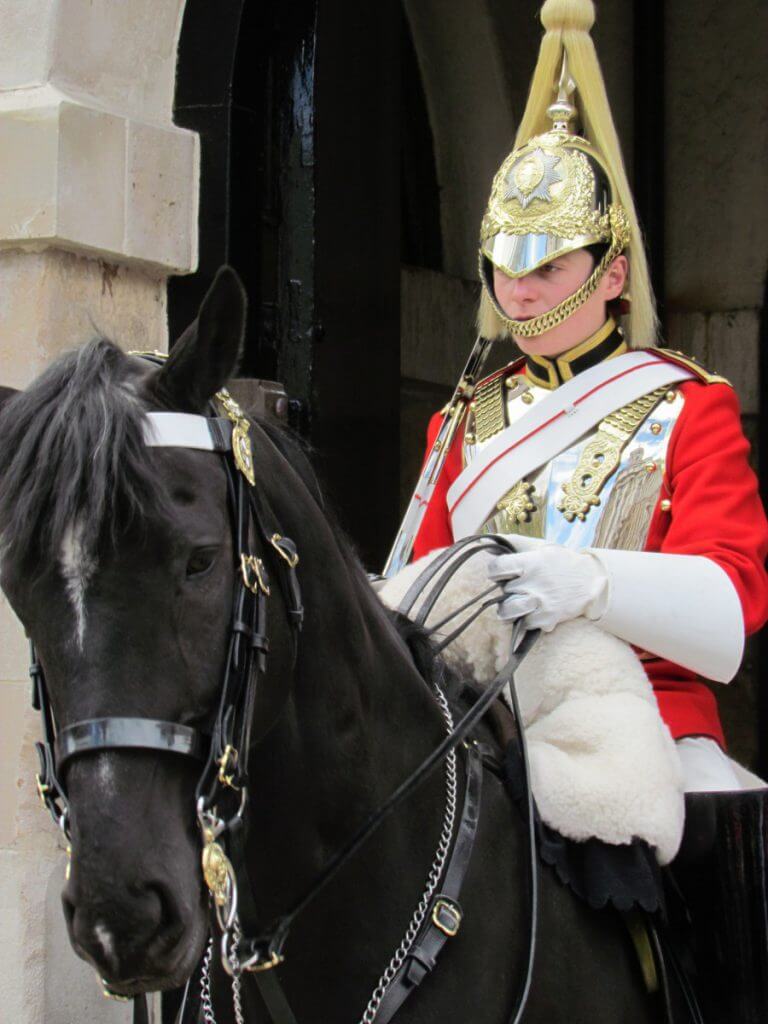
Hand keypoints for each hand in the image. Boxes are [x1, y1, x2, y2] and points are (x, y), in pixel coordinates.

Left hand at [488, 544, 608, 631]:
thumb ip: (514, 542)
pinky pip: (525, 623)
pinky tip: (533, 610)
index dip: (494, 571)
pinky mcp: (548, 618)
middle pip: (502, 590)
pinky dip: (526, 619)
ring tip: (514, 603)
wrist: (590, 580)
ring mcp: (541, 602)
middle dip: (506, 589)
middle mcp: (534, 583)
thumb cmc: (561, 561)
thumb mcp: (540, 547)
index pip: (498, 567)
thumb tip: (489, 543)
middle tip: (515, 587)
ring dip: (508, 608)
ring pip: (508, 611)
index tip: (499, 573)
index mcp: (531, 563)